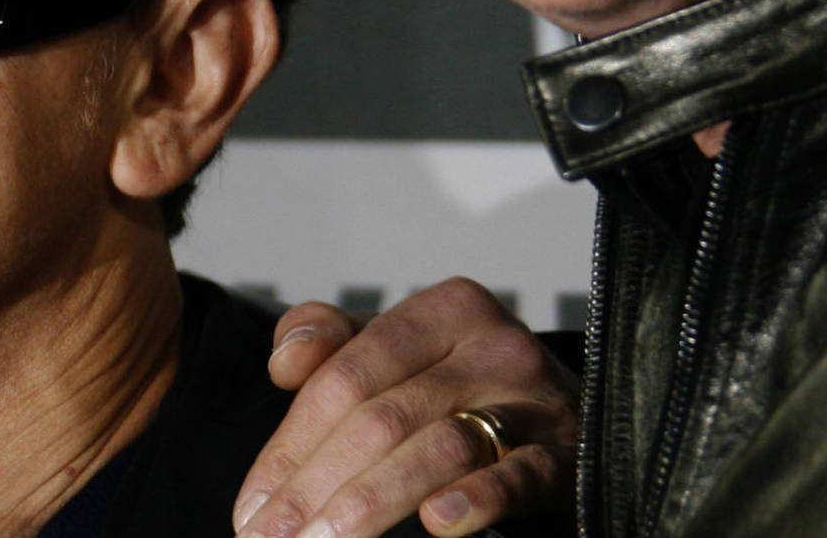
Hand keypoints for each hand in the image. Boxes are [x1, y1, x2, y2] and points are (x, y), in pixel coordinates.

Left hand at [230, 278, 576, 537]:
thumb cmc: (466, 392)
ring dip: (369, 503)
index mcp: (443, 312)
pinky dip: (474, 499)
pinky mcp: (569, 458)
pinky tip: (435, 521)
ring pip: (437, 447)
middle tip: (270, 537)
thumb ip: (332, 344)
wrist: (575, 426)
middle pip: (381, 416)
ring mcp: (536, 401)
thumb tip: (285, 361)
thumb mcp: (398, 354)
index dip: (290, 445)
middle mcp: (492, 347)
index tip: (252, 506)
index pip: (345, 376)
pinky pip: (517, 476)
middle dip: (314, 485)